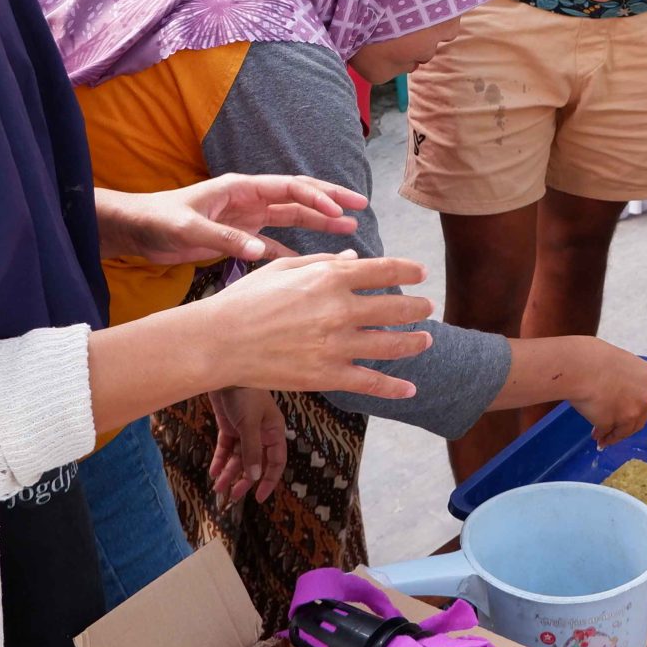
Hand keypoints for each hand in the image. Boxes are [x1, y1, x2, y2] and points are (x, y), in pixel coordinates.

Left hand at [95, 174, 365, 265]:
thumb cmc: (158, 220)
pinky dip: (294, 249)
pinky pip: (274, 241)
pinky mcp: (238, 236)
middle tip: (361, 206)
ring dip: (318, 222)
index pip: (289, 188)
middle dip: (330, 200)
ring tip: (349, 229)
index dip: (317, 197)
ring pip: (291, 217)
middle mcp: (249, 199)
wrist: (136, 230)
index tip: (340, 211)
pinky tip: (312, 261)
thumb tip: (260, 253)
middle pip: (298, 197)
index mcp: (241, 188)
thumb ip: (224, 239)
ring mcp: (246, 217)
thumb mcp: (188, 228)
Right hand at [189, 253, 433, 400]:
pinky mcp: (327, 375)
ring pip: (391, 345)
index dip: (409, 271)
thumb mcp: (283, 269)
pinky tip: (410, 388)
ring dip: (414, 342)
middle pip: (396, 308)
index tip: (421, 274)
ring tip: (426, 340)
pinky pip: (370, 382)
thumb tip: (352, 258)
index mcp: (329, 276)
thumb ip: (322, 262)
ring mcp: (336, 345)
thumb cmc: (245, 300)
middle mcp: (339, 309)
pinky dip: (394, 387)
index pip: (384, 270)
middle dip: (418, 308)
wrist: (219, 340)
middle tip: (428, 308)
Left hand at [206, 387, 287, 505]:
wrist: (224, 370)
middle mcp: (261, 433)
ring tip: (217, 488)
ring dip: (229, 473)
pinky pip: (226, 448)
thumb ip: (251, 450)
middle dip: (244, 481)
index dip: (269, 480)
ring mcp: (244, 429)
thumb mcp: (250, 423)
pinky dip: (220, 460)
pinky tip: (212, 472)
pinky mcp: (229, 425)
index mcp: (274, 431)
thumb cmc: (245, 393)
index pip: (276, 462)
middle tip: (232, 497)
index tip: (259, 498)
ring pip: (238, 457)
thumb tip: (253, 477)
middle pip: (255, 463)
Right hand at [567, 340, 646, 447]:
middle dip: (625, 424)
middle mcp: (646, 396)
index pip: (644, 397)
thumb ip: (625, 380)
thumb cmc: (594, 358)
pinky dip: (603, 435)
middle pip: (639, 417)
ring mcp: (631, 412)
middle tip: (614, 428)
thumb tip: (616, 393)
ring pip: (625, 429)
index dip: (633, 405)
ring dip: (614, 434)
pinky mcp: (614, 423)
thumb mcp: (618, 363)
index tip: (625, 411)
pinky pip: (608, 431)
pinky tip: (596, 436)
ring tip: (601, 438)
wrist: (580, 366)